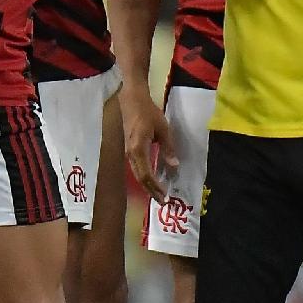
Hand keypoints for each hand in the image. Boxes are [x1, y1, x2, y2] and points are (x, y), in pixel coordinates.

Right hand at [120, 87, 178, 202]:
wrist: (131, 100)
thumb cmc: (148, 112)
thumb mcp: (163, 129)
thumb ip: (168, 148)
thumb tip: (174, 166)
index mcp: (138, 149)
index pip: (146, 174)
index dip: (155, 187)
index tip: (165, 196)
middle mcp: (131, 154)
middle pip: (140, 178)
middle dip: (151, 191)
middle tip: (163, 201)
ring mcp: (128, 153)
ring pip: (137, 174)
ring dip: (148, 186)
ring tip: (158, 194)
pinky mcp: (129, 150)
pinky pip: (137, 168)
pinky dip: (145, 177)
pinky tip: (152, 180)